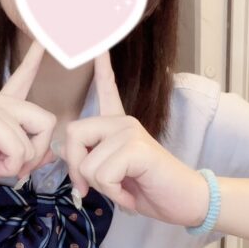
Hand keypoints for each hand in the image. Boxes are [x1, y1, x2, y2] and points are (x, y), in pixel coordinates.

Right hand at [0, 40, 57, 198]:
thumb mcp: (1, 164)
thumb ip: (27, 156)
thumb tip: (52, 153)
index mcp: (2, 109)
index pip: (24, 77)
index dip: (36, 57)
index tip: (44, 36)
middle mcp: (0, 102)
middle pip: (48, 121)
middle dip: (37, 154)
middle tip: (12, 169)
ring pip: (36, 140)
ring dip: (18, 165)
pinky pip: (19, 149)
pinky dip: (8, 167)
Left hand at [56, 51, 209, 226]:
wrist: (187, 202)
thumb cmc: (150, 189)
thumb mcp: (113, 175)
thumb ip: (90, 160)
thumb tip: (61, 150)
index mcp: (119, 126)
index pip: (106, 89)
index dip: (101, 69)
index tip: (97, 46)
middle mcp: (123, 122)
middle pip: (73, 135)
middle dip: (76, 169)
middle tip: (94, 188)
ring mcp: (130, 132)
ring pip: (87, 164)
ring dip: (101, 188)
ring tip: (124, 189)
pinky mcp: (137, 147)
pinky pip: (102, 175)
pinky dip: (114, 194)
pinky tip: (131, 195)